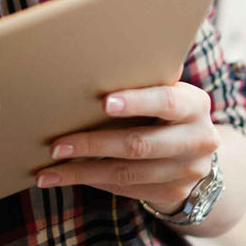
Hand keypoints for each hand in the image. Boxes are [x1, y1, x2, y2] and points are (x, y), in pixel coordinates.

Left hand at [34, 80, 218, 214]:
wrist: (197, 155)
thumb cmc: (168, 111)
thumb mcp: (169, 91)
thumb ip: (148, 78)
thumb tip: (109, 52)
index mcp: (195, 105)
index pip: (166, 102)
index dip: (136, 102)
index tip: (104, 103)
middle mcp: (197, 140)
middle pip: (139, 144)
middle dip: (94, 145)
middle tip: (56, 146)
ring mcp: (186, 172)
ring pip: (126, 173)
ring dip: (82, 171)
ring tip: (48, 170)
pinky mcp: (172, 193)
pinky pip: (125, 188)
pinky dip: (92, 181)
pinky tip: (65, 177)